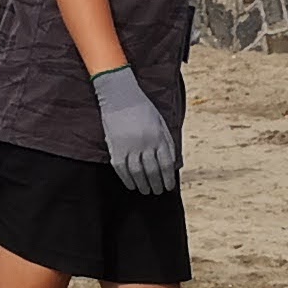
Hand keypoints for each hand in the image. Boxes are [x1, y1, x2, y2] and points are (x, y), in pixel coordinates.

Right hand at [92, 66, 179, 194]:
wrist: (120, 96)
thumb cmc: (143, 109)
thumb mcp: (161, 122)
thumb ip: (167, 142)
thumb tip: (172, 163)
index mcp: (159, 137)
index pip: (166, 164)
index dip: (168, 179)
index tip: (168, 187)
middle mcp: (146, 143)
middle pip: (153, 171)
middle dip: (156, 184)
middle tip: (157, 192)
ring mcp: (130, 146)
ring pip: (138, 173)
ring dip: (143, 185)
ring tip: (146, 191)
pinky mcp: (116, 148)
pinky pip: (122, 169)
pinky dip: (127, 180)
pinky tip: (132, 185)